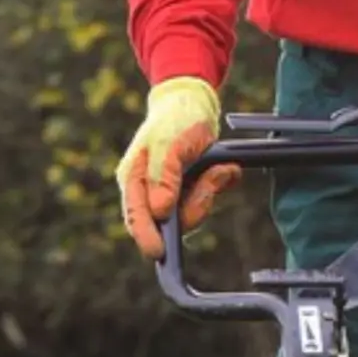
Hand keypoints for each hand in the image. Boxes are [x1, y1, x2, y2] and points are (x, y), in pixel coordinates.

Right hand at [115, 77, 237, 258]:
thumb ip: (164, 177)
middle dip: (197, 203)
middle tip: (213, 177)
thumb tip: (159, 211)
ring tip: (218, 167)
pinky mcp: (191, 191)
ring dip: (210, 190)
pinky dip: (219, 184)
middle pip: (171, 221)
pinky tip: (223, 169)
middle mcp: (150, 191)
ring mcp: (171, 193)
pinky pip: (207, 199)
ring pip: (193, 212)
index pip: (136, 217)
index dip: (146, 237)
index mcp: (134, 179)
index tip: (158, 253)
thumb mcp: (169, 143)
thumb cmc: (175, 119)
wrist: (194, 103)